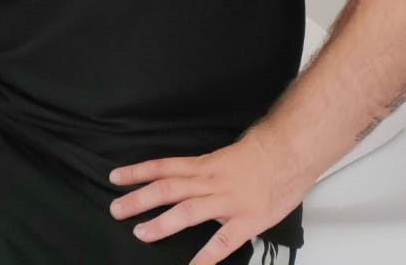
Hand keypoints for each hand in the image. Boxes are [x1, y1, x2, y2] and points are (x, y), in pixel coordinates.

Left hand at [107, 131, 311, 264]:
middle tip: (116, 209)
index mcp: (204, 165)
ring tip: (141, 233)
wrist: (290, 152)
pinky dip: (207, 256)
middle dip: (139, 199)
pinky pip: (223, 241)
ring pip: (188, 212)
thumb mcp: (224, 156)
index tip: (115, 178)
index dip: (137, 173)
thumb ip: (203, 169)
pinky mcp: (247, 221)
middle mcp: (210, 182)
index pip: (162, 167)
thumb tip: (182, 176)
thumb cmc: (261, 153)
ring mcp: (227, 203)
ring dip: (162, 223)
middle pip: (167, 189)